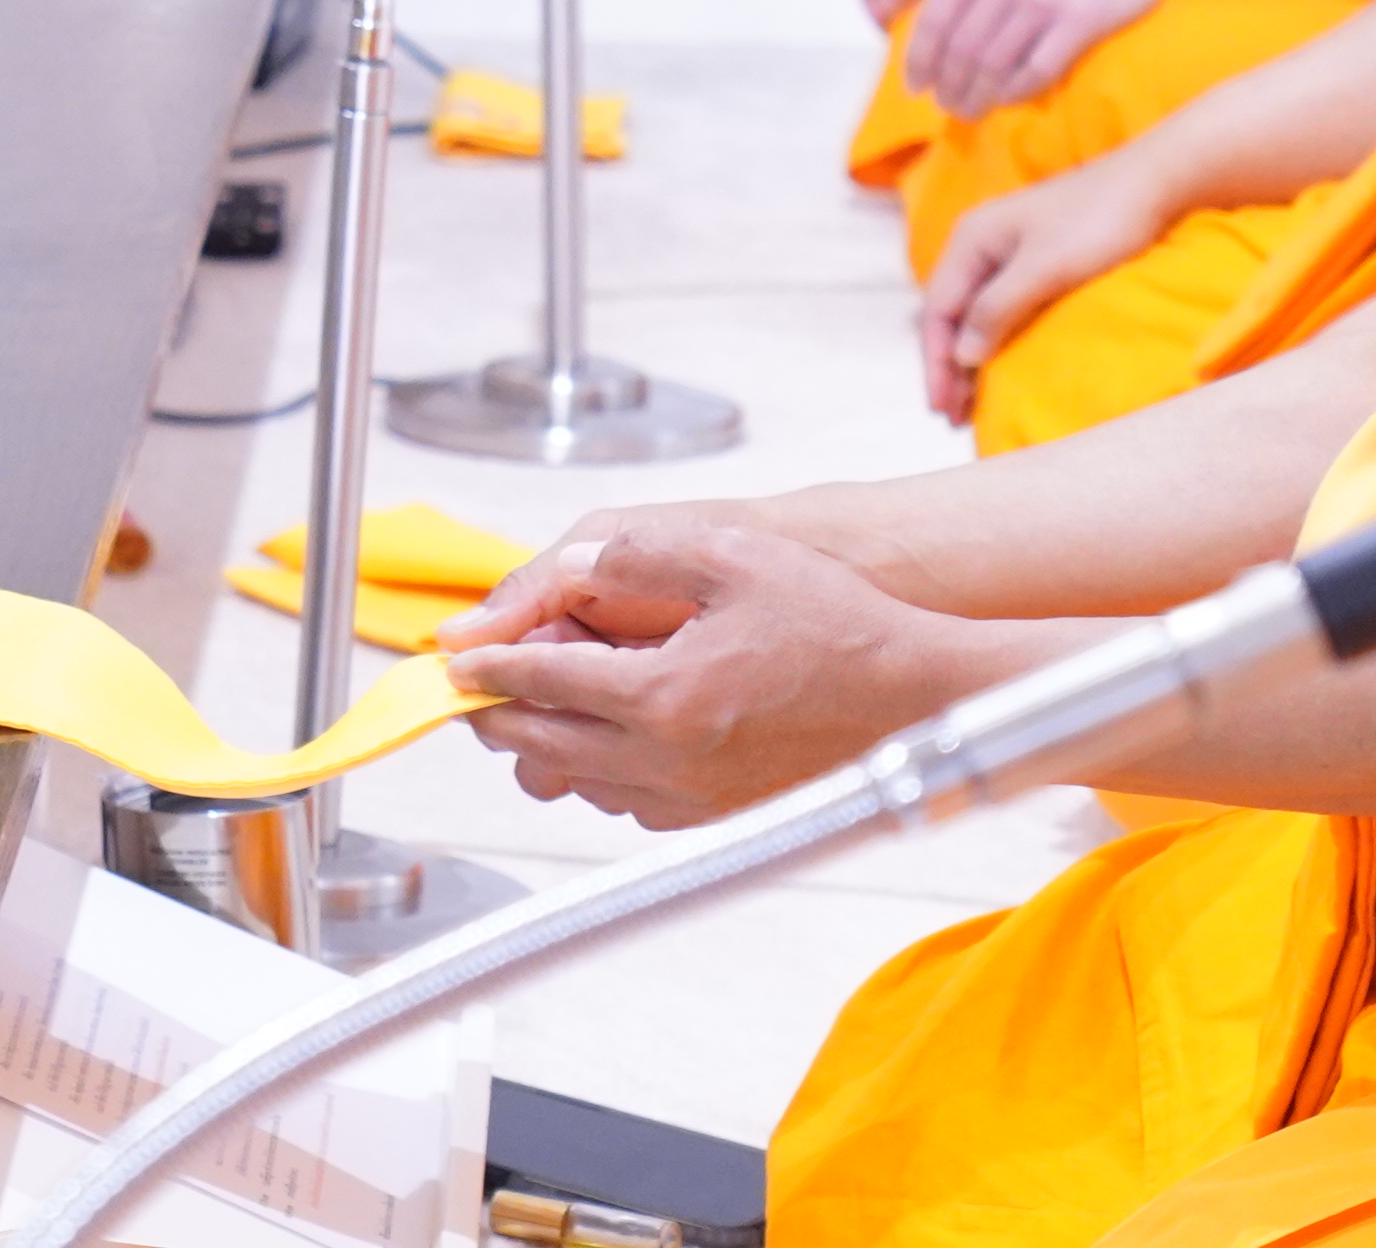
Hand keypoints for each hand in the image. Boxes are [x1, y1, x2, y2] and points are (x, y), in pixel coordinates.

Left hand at [440, 521, 1028, 828]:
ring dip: (545, 748)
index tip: (457, 657)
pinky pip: (627, 806)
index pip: (540, 682)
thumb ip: (633, 557)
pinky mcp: (718, 819)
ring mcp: (693, 800)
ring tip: (537, 705)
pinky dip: (598, 773)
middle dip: (495, 715)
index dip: (488, 665)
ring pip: (577, 785)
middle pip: (540, 749)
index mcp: (663, 694)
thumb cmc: (835, 621)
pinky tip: (606, 734)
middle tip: (474, 688)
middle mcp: (669, 760)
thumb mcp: (729, 555)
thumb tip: (562, 574)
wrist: (918, 696)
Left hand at [896, 0, 1187, 117]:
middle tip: (948, 107)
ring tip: (973, 111)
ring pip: (993, 65)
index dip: (919, 61)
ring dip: (978, 96)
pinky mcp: (1080, 19)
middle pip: (960, 50)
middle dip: (949, 86)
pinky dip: (1017, 91)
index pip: (933, 21)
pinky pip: (1037, 69)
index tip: (916, 86)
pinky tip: (1010, 99)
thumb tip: (939, 28)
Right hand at [916, 153, 1170, 422]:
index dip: (936, 362)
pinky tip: (1001, 363)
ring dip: (969, 357)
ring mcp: (1008, 250)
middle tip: (953, 417)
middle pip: (951, 314)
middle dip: (947, 365)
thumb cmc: (1101, 221)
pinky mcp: (1037, 259)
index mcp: (972, 238)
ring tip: (971, 403)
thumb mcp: (1046, 268)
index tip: (942, 409)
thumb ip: (999, 308)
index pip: (938, 310)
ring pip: (975, 312)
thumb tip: (962, 355)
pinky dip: (994, 340)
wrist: (1156, 181)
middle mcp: (981, 243)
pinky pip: (1001, 307)